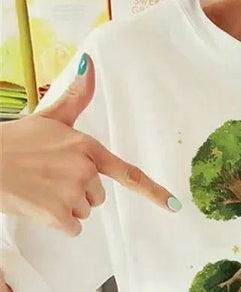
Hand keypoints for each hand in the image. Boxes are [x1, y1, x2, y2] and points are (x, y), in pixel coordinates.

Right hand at [0, 53, 180, 236]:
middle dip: (76, 192)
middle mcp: (85, 169)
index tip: (174, 205)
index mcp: (87, 148)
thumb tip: (89, 64)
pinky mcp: (59, 214)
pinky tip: (37, 204)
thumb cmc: (15, 142)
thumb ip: (75, 98)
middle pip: (97, 197)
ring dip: (64, 206)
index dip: (153, 191)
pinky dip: (56, 223)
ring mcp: (73, 192)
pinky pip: (72, 228)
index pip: (128, 173)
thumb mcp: (48, 117)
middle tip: (47, 178)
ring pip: (83, 212)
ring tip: (39, 188)